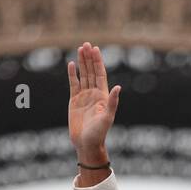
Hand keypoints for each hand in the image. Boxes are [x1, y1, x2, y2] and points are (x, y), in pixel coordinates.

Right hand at [68, 42, 120, 161]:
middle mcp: (93, 94)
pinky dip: (72, 74)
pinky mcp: (74, 101)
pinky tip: (72, 65)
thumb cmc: (99, 133)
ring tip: (80, 49)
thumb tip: (118, 87)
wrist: (87, 144)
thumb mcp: (107, 117)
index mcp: (102, 96)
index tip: (95, 49)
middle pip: (91, 72)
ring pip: (83, 75)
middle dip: (89, 58)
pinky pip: (73, 84)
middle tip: (86, 44)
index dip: (98, 62)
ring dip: (82, 63)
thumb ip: (112, 102)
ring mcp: (83, 97)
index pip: (100, 74)